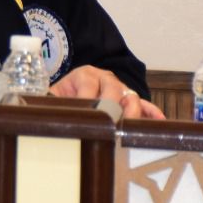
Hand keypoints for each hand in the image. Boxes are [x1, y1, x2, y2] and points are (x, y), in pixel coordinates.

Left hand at [50, 65, 166, 119]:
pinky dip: (151, 112)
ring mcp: (120, 88)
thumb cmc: (63, 97)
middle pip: (114, 91)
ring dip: (132, 112)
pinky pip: (145, 104)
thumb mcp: (54, 96)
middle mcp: (105, 78)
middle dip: (112, 108)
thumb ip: (51, 102)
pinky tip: (158, 121)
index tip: (86, 118)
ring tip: (128, 127)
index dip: (87, 102)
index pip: (89, 87)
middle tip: (109, 126)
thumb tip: (43, 115)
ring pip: (131, 97)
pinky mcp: (130, 98)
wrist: (72, 90)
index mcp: (84, 75)